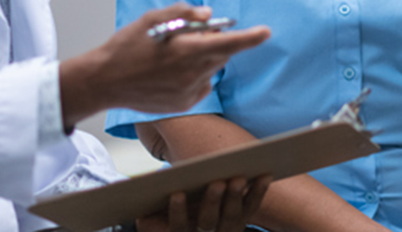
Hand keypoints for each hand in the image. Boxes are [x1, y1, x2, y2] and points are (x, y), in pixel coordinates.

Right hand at [59, 4, 269, 125]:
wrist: (105, 81)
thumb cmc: (127, 46)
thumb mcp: (152, 19)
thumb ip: (184, 13)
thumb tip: (210, 15)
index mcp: (186, 50)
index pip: (228, 43)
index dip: (250, 38)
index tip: (266, 32)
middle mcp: (192, 73)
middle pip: (221, 54)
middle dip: (215, 41)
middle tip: (193, 34)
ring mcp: (188, 91)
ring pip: (210, 69)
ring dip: (202, 58)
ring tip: (173, 55)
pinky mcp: (183, 103)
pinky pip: (201, 85)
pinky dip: (194, 75)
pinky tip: (170, 72)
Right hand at [136, 175, 272, 231]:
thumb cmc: (170, 218)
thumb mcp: (152, 219)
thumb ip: (147, 211)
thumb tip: (136, 188)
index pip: (179, 227)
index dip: (178, 213)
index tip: (177, 194)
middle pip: (208, 222)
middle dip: (212, 201)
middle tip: (217, 182)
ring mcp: (225, 230)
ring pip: (232, 217)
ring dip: (237, 197)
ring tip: (239, 177)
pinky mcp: (240, 221)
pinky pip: (251, 208)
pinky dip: (258, 192)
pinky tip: (265, 175)